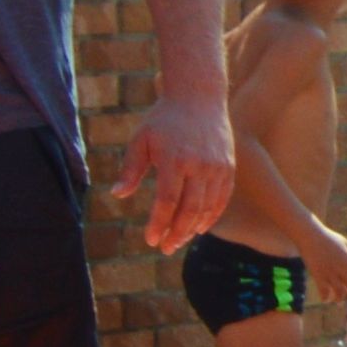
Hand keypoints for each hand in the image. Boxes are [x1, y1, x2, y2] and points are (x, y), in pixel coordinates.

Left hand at [118, 91, 237, 251]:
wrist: (198, 97)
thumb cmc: (164, 119)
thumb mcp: (141, 140)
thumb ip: (131, 169)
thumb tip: (118, 195)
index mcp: (174, 160)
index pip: (167, 201)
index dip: (159, 223)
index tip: (150, 239)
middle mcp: (199, 166)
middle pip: (190, 210)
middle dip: (177, 233)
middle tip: (165, 248)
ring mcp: (217, 167)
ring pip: (208, 207)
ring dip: (193, 228)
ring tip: (180, 240)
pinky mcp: (228, 168)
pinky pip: (221, 199)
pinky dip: (211, 216)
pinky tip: (199, 227)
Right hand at [304, 219, 346, 305]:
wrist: (309, 235)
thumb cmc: (328, 237)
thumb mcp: (345, 242)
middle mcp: (341, 268)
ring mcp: (329, 272)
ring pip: (338, 291)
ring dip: (340, 298)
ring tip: (339, 302)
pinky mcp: (318, 274)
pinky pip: (323, 290)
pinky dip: (325, 297)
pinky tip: (325, 300)